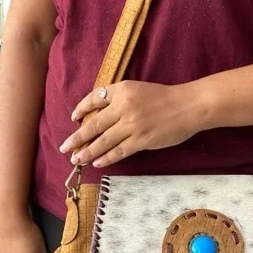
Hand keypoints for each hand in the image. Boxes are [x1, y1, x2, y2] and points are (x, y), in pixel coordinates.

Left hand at [59, 80, 204, 167]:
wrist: (188, 106)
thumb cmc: (166, 98)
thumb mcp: (139, 89)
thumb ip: (121, 99)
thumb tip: (101, 116)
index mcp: (122, 90)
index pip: (94, 99)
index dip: (81, 109)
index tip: (74, 118)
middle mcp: (123, 107)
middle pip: (93, 124)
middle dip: (77, 138)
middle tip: (64, 147)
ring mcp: (131, 125)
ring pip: (103, 141)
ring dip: (87, 152)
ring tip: (76, 159)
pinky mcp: (140, 140)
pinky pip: (118, 151)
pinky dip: (106, 157)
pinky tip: (97, 162)